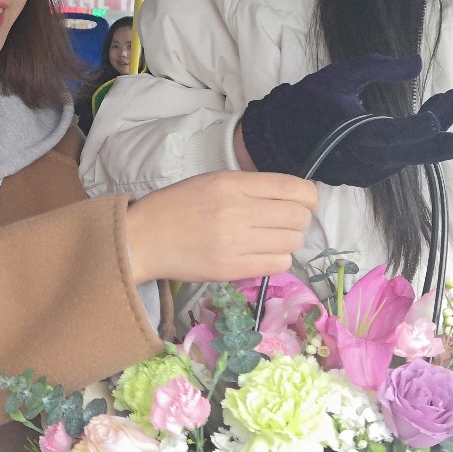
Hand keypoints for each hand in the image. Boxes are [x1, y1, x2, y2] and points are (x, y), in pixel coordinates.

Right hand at [125, 171, 318, 283]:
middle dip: (298, 220)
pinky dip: (277, 259)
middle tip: (284, 223)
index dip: (308, 196)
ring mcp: (235, 242)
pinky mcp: (232, 269)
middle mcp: (238, 211)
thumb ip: (250, 187)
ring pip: (292, 242)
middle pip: (298, 217)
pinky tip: (262, 255)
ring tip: (269, 240)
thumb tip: (292, 197)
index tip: (306, 202)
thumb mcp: (213, 182)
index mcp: (232, 183)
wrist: (144, 238)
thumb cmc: (178, 206)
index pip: (292, 188)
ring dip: (288, 241)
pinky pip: (278, 264)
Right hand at [237, 53, 452, 184]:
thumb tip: (415, 63)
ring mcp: (366, 173)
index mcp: (357, 139)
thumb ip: (377, 68)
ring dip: (431, 134)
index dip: (424, 127)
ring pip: (407, 156)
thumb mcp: (339, 76)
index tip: (445, 111)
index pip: (399, 136)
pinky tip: (427, 121)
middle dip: (439, 141)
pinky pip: (397, 160)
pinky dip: (413, 142)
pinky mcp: (365, 175)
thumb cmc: (306, 105)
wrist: (276, 139)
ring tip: (448, 101)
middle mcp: (365, 163)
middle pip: (412, 154)